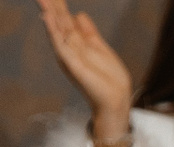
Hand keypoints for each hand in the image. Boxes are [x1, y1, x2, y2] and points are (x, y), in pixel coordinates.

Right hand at [36, 0, 132, 141]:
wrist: (116, 100)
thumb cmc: (109, 79)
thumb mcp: (100, 48)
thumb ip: (89, 32)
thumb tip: (79, 14)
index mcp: (77, 43)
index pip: (66, 20)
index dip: (60, 6)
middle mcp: (70, 48)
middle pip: (60, 21)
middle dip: (53, 5)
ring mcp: (69, 55)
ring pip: (57, 29)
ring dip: (49, 12)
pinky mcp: (71, 64)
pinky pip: (60, 45)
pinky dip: (53, 31)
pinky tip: (47, 17)